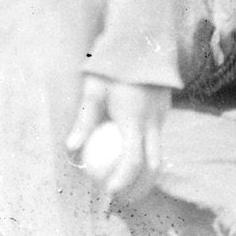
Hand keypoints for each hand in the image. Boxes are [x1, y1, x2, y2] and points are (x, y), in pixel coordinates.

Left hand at [65, 76, 170, 201]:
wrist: (140, 39)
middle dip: (142, 185)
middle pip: (153, 164)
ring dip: (146, 169)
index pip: (133, 161)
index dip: (123, 180)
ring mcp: (162, 115)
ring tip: (128, 179)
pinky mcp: (164, 108)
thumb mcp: (92, 91)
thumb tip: (70, 150)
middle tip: (124, 196)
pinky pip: (157, 135)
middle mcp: (153, 122)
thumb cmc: (110, 65)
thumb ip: (84, 121)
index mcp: (135, 120)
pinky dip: (147, 149)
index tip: (109, 191)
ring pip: (158, 150)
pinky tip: (131, 149)